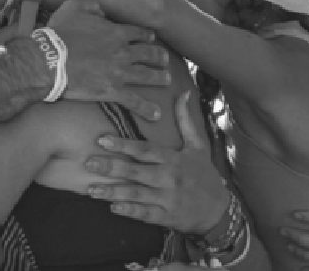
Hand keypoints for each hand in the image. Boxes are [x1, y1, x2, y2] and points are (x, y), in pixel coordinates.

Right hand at [47, 0, 169, 119]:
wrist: (49, 60)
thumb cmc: (60, 34)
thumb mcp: (73, 7)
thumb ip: (90, 4)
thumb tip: (101, 9)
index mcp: (116, 32)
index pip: (139, 33)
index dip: (147, 35)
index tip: (151, 38)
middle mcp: (123, 52)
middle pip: (149, 54)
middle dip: (159, 57)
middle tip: (164, 60)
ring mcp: (120, 72)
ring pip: (148, 76)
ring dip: (160, 78)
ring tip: (167, 80)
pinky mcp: (113, 90)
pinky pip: (134, 101)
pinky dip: (147, 108)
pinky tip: (156, 114)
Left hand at [82, 90, 228, 232]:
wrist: (220, 209)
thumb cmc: (204, 174)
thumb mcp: (197, 145)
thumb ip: (185, 120)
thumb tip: (183, 92)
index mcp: (173, 159)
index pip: (145, 150)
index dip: (123, 145)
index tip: (102, 140)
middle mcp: (169, 178)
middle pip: (136, 171)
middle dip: (111, 168)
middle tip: (88, 163)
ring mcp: (167, 199)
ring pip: (137, 194)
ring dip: (113, 192)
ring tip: (91, 190)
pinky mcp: (167, 216)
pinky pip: (146, 213)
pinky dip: (130, 211)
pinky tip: (113, 208)